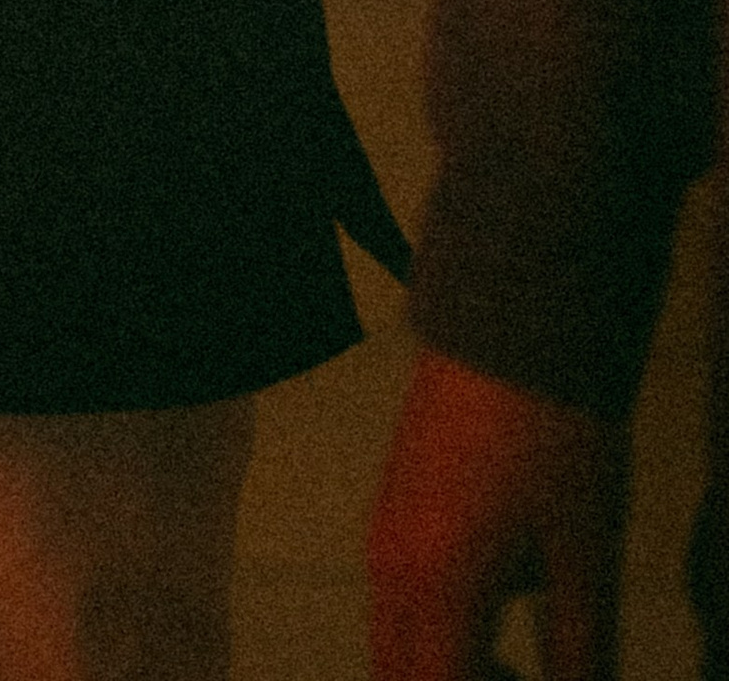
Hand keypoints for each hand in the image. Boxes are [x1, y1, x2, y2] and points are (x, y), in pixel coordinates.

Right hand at [368, 351, 625, 680]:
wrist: (514, 323)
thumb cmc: (553, 438)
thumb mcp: (583, 560)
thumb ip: (581, 654)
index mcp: (434, 587)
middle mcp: (390, 563)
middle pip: (399, 676)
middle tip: (517, 677)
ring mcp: (385, 525)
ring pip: (393, 636)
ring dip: (441, 664)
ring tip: (514, 657)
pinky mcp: (393, 497)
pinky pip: (396, 592)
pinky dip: (434, 625)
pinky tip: (497, 599)